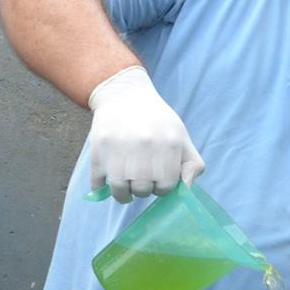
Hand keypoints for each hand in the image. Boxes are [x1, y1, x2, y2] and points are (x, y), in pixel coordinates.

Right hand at [86, 66, 204, 201]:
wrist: (123, 95)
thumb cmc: (156, 120)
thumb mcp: (180, 136)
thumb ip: (192, 164)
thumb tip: (186, 189)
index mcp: (168, 144)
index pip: (166, 186)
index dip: (162, 187)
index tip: (157, 180)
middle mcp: (144, 147)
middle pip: (143, 190)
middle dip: (143, 189)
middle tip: (140, 179)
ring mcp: (118, 149)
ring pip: (119, 191)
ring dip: (122, 193)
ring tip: (125, 184)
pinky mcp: (97, 151)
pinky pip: (97, 183)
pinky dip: (100, 187)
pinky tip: (106, 180)